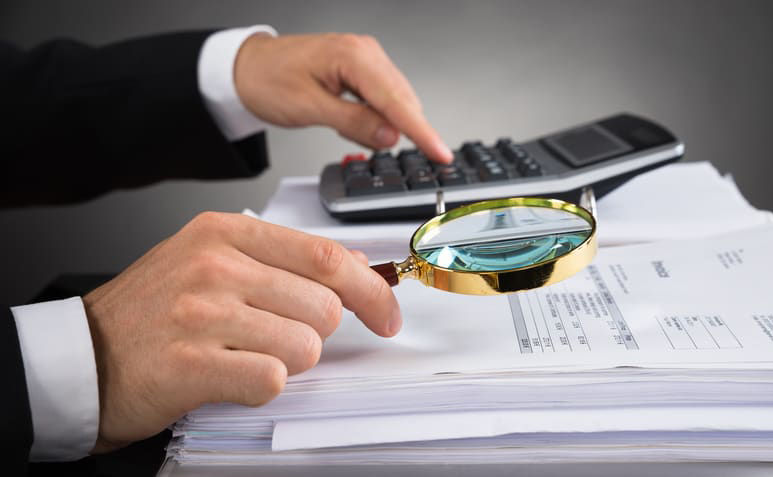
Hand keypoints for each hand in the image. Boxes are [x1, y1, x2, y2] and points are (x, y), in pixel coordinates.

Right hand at [82, 212, 399, 451]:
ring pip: (304, 347)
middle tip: (276, 337)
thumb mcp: (212, 260)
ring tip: (243, 354)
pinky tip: (229, 376)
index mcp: (225, 232)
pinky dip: (260, 386)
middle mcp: (215, 265)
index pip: (325, 256)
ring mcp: (202, 312)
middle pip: (324, 307)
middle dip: (315, 333)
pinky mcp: (192, 363)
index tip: (386, 314)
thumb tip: (354, 263)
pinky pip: (272, 380)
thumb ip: (284, 258)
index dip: (370, 290)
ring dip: (285, 361)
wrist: (84, 357)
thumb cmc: (154, 309)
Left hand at [233, 32, 452, 162]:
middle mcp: (366, 52)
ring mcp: (366, 59)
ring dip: (384, 124)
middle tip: (371, 145)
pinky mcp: (362, 69)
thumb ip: (354, 123)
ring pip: (395, 101)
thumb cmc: (268, 80)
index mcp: (354, 56)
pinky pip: (382, 97)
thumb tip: (391, 137)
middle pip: (402, 101)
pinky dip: (375, 116)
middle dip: (399, 130)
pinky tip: (352, 121)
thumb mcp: (310, 108)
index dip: (422, 131)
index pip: (397, 102)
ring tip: (343, 125)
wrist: (247, 68)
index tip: (440, 152)